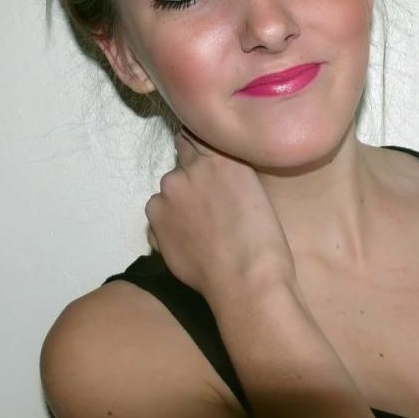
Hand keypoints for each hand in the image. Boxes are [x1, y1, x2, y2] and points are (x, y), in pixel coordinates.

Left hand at [145, 130, 296, 300]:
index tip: (204, 159)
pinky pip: (158, 217)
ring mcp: (167, 195)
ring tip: (201, 229)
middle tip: (210, 205)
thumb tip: (211, 174)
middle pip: (181, 164)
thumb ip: (228, 173)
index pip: (196, 135)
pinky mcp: (154, 221)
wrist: (247, 282)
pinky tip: (190, 243)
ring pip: (167, 192)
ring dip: (178, 203)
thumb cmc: (264, 241)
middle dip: (191, 179)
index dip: (200, 149)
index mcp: (220, 157)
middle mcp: (188, 169)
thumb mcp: (253, 190)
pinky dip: (168, 226)